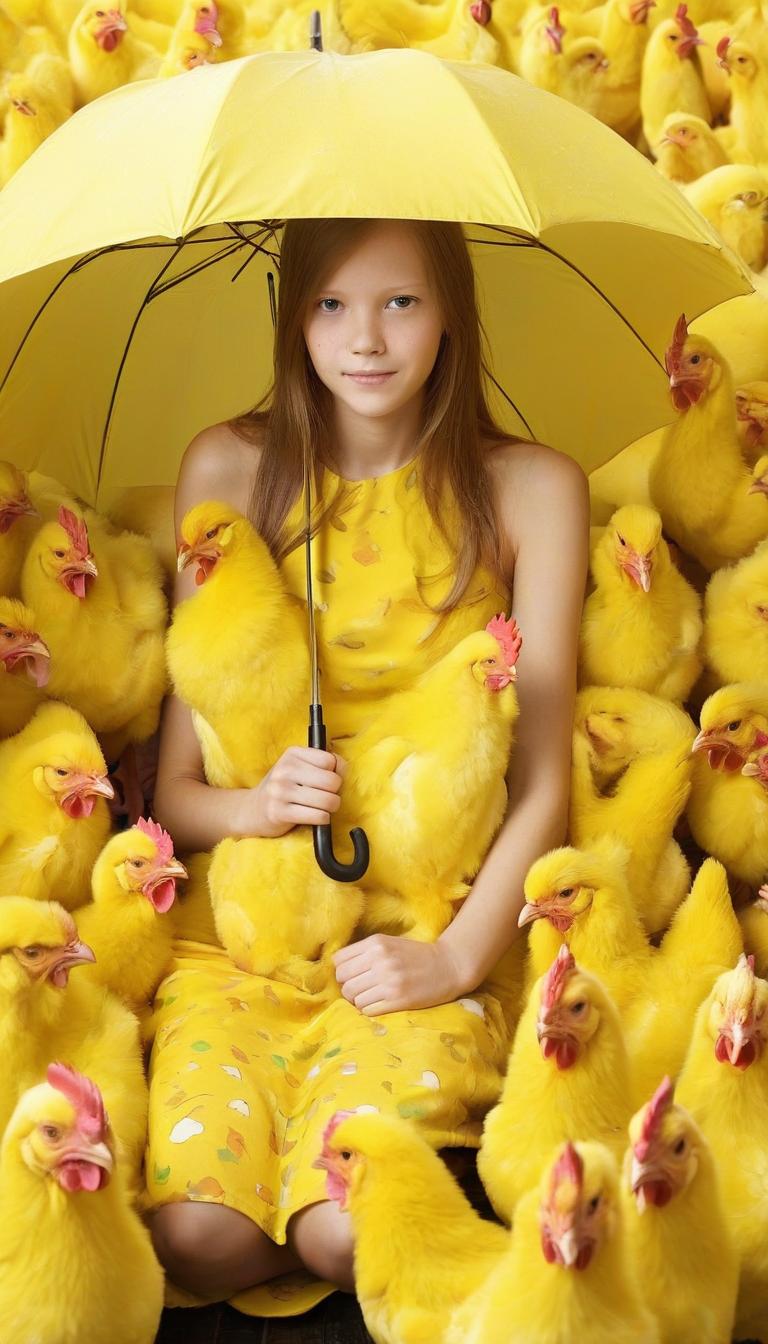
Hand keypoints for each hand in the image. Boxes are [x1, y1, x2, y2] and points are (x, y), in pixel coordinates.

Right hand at [251, 746, 345, 837]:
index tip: (326, 780)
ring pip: (327, 800)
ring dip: (331, 807)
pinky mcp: (279, 812)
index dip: (335, 773)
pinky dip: (323, 819)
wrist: (253, 809)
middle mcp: (284, 770)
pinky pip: (318, 816)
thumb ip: (323, 764)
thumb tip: (342, 767)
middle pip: (332, 781)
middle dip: (335, 792)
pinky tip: (316, 817)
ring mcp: (280, 791)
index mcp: (292, 754)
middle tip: (326, 796)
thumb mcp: (299, 768)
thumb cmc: (284, 788)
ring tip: (322, 807)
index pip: (330, 761)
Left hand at [333, 934, 463, 1014]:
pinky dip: (369, 1009)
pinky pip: (367, 1010)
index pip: (339, 960)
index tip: (353, 974)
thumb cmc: (416, 955)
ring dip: (358, 1000)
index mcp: (376, 943)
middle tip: (361, 989)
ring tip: (372, 997)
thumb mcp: (390, 943)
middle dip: (348, 987)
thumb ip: (365, 952)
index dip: (343, 970)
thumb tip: (338, 968)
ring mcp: (388, 981)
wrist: (449, 966)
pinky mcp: (397, 1000)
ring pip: (353, 998)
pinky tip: (380, 1004)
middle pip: (343, 981)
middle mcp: (380, 961)